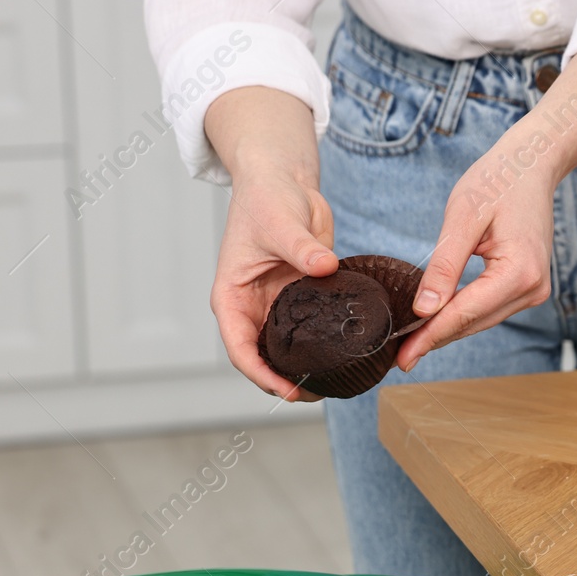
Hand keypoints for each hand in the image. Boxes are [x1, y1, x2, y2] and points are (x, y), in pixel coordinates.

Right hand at [204, 87, 334, 399]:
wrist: (284, 181)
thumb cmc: (267, 197)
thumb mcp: (280, 221)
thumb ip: (301, 247)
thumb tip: (324, 266)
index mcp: (231, 296)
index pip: (239, 347)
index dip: (261, 374)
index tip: (287, 390)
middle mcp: (251, 308)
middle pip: (262, 358)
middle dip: (285, 381)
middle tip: (318, 394)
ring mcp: (276, 307)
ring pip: (286, 351)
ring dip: (304, 369)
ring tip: (334, 385)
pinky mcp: (300, 300)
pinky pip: (310, 332)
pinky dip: (323, 348)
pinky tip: (345, 358)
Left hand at [399, 47, 576, 372]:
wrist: (531, 165)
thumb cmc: (498, 181)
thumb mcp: (463, 217)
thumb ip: (444, 266)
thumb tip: (423, 310)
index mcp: (520, 272)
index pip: (466, 313)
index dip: (431, 336)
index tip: (402, 357)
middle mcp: (532, 289)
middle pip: (473, 323)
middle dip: (435, 340)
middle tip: (398, 359)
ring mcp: (533, 291)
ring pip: (480, 321)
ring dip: (446, 332)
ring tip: (410, 346)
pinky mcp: (526, 288)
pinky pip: (488, 310)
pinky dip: (461, 317)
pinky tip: (436, 323)